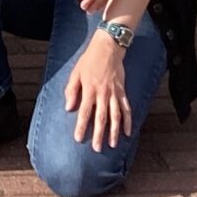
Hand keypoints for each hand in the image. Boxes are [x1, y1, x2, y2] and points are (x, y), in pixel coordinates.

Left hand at [63, 18, 136, 152]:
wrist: (108, 48)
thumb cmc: (89, 60)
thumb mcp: (76, 73)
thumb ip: (71, 91)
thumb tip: (68, 108)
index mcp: (89, 90)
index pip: (84, 112)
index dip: (81, 126)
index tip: (79, 139)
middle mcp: (103, 93)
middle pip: (101, 118)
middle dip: (99, 135)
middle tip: (97, 149)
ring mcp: (114, 93)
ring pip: (116, 116)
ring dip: (114, 132)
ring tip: (112, 145)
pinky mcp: (123, 91)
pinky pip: (127, 109)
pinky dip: (128, 121)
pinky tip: (127, 132)